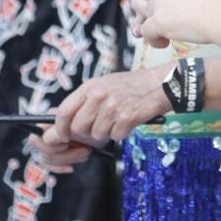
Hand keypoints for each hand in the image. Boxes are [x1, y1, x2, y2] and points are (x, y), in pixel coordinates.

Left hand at [27, 66, 172, 172]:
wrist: (159, 84)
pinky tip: (128, 121)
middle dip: (85, 134)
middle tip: (97, 129)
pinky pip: (115, 136)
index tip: (64, 135)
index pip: (64, 112)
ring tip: (116, 121)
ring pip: (96, 135)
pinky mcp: (127, 118)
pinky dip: (121, 133)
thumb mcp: (104, 85)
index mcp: (90, 87)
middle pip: (78, 128)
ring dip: (106, 133)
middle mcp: (98, 96)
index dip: (60, 128)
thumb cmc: (131, 86)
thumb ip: (85, 100)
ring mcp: (112, 107)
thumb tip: (65, 122)